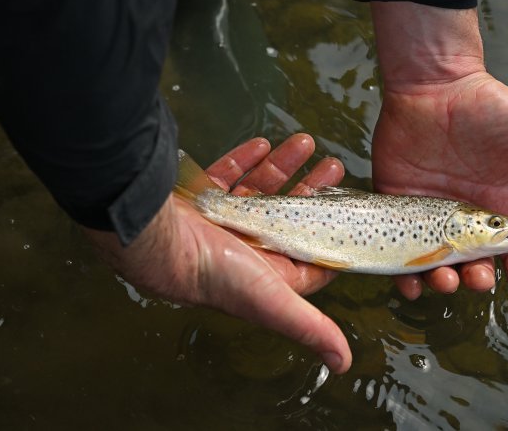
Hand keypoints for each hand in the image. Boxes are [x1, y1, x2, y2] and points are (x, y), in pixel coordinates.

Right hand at [86, 134, 351, 372]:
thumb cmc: (214, 275)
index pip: (309, 254)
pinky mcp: (203, 201)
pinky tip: (261, 144)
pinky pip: (229, 175)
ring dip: (284, 167)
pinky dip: (246, 159)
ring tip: (304, 143)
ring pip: (263, 191)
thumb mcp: (274, 301)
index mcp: (269, 275)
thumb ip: (311, 328)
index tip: (348, 205)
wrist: (159, 241)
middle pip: (291, 217)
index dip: (332, 232)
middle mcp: (248, 251)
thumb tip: (342, 364)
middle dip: (313, 190)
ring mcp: (225, 223)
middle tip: (331, 167)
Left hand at [369, 2, 507, 317]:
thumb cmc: (485, 101)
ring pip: (436, 263)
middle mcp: (464, 216)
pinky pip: (398, 246)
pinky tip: (405, 281)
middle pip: (475, 264)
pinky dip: (401, 270)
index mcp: (498, 205)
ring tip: (443, 280)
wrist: (433, 82)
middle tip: (476, 279)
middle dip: (478, 280)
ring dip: (441, 280)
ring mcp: (429, 213)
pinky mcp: (397, 204)